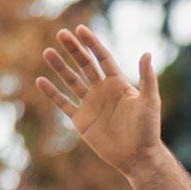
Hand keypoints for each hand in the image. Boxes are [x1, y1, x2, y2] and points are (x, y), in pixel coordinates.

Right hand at [37, 25, 160, 176]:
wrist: (138, 157)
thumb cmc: (148, 130)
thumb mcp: (149, 102)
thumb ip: (147, 79)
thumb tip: (147, 54)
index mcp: (119, 84)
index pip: (103, 59)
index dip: (92, 44)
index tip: (81, 30)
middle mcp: (103, 91)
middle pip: (85, 65)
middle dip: (74, 50)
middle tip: (61, 34)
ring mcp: (91, 104)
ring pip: (71, 81)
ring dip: (60, 67)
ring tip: (48, 52)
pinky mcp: (81, 120)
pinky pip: (63, 103)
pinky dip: (52, 93)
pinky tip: (41, 81)